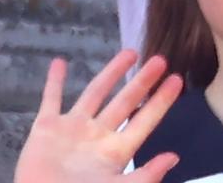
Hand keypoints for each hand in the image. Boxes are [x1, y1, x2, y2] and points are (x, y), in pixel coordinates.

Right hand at [14, 49, 182, 182]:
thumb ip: (145, 176)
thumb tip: (174, 157)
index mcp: (115, 152)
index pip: (144, 120)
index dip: (161, 101)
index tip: (177, 79)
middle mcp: (96, 136)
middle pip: (125, 102)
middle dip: (142, 81)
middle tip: (161, 59)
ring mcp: (72, 130)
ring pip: (95, 93)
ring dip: (112, 73)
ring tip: (130, 53)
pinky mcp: (45, 129)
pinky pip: (51, 100)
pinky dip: (54, 82)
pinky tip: (59, 63)